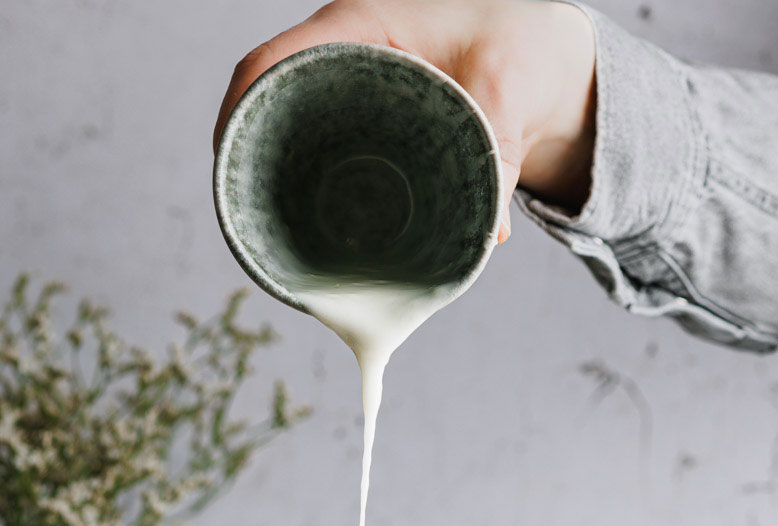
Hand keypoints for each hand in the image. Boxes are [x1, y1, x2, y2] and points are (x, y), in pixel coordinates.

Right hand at [213, 0, 596, 240]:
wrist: (542, 56)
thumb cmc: (521, 48)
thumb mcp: (510, 89)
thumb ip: (501, 153)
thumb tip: (489, 236)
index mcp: (363, 27)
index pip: (274, 60)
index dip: (239, 107)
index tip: (225, 157)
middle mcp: (348, 58)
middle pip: (273, 102)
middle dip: (248, 153)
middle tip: (240, 213)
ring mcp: (355, 95)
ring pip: (296, 132)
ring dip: (276, 176)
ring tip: (265, 232)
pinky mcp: (370, 128)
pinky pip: (325, 152)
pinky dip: (311, 186)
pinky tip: (303, 229)